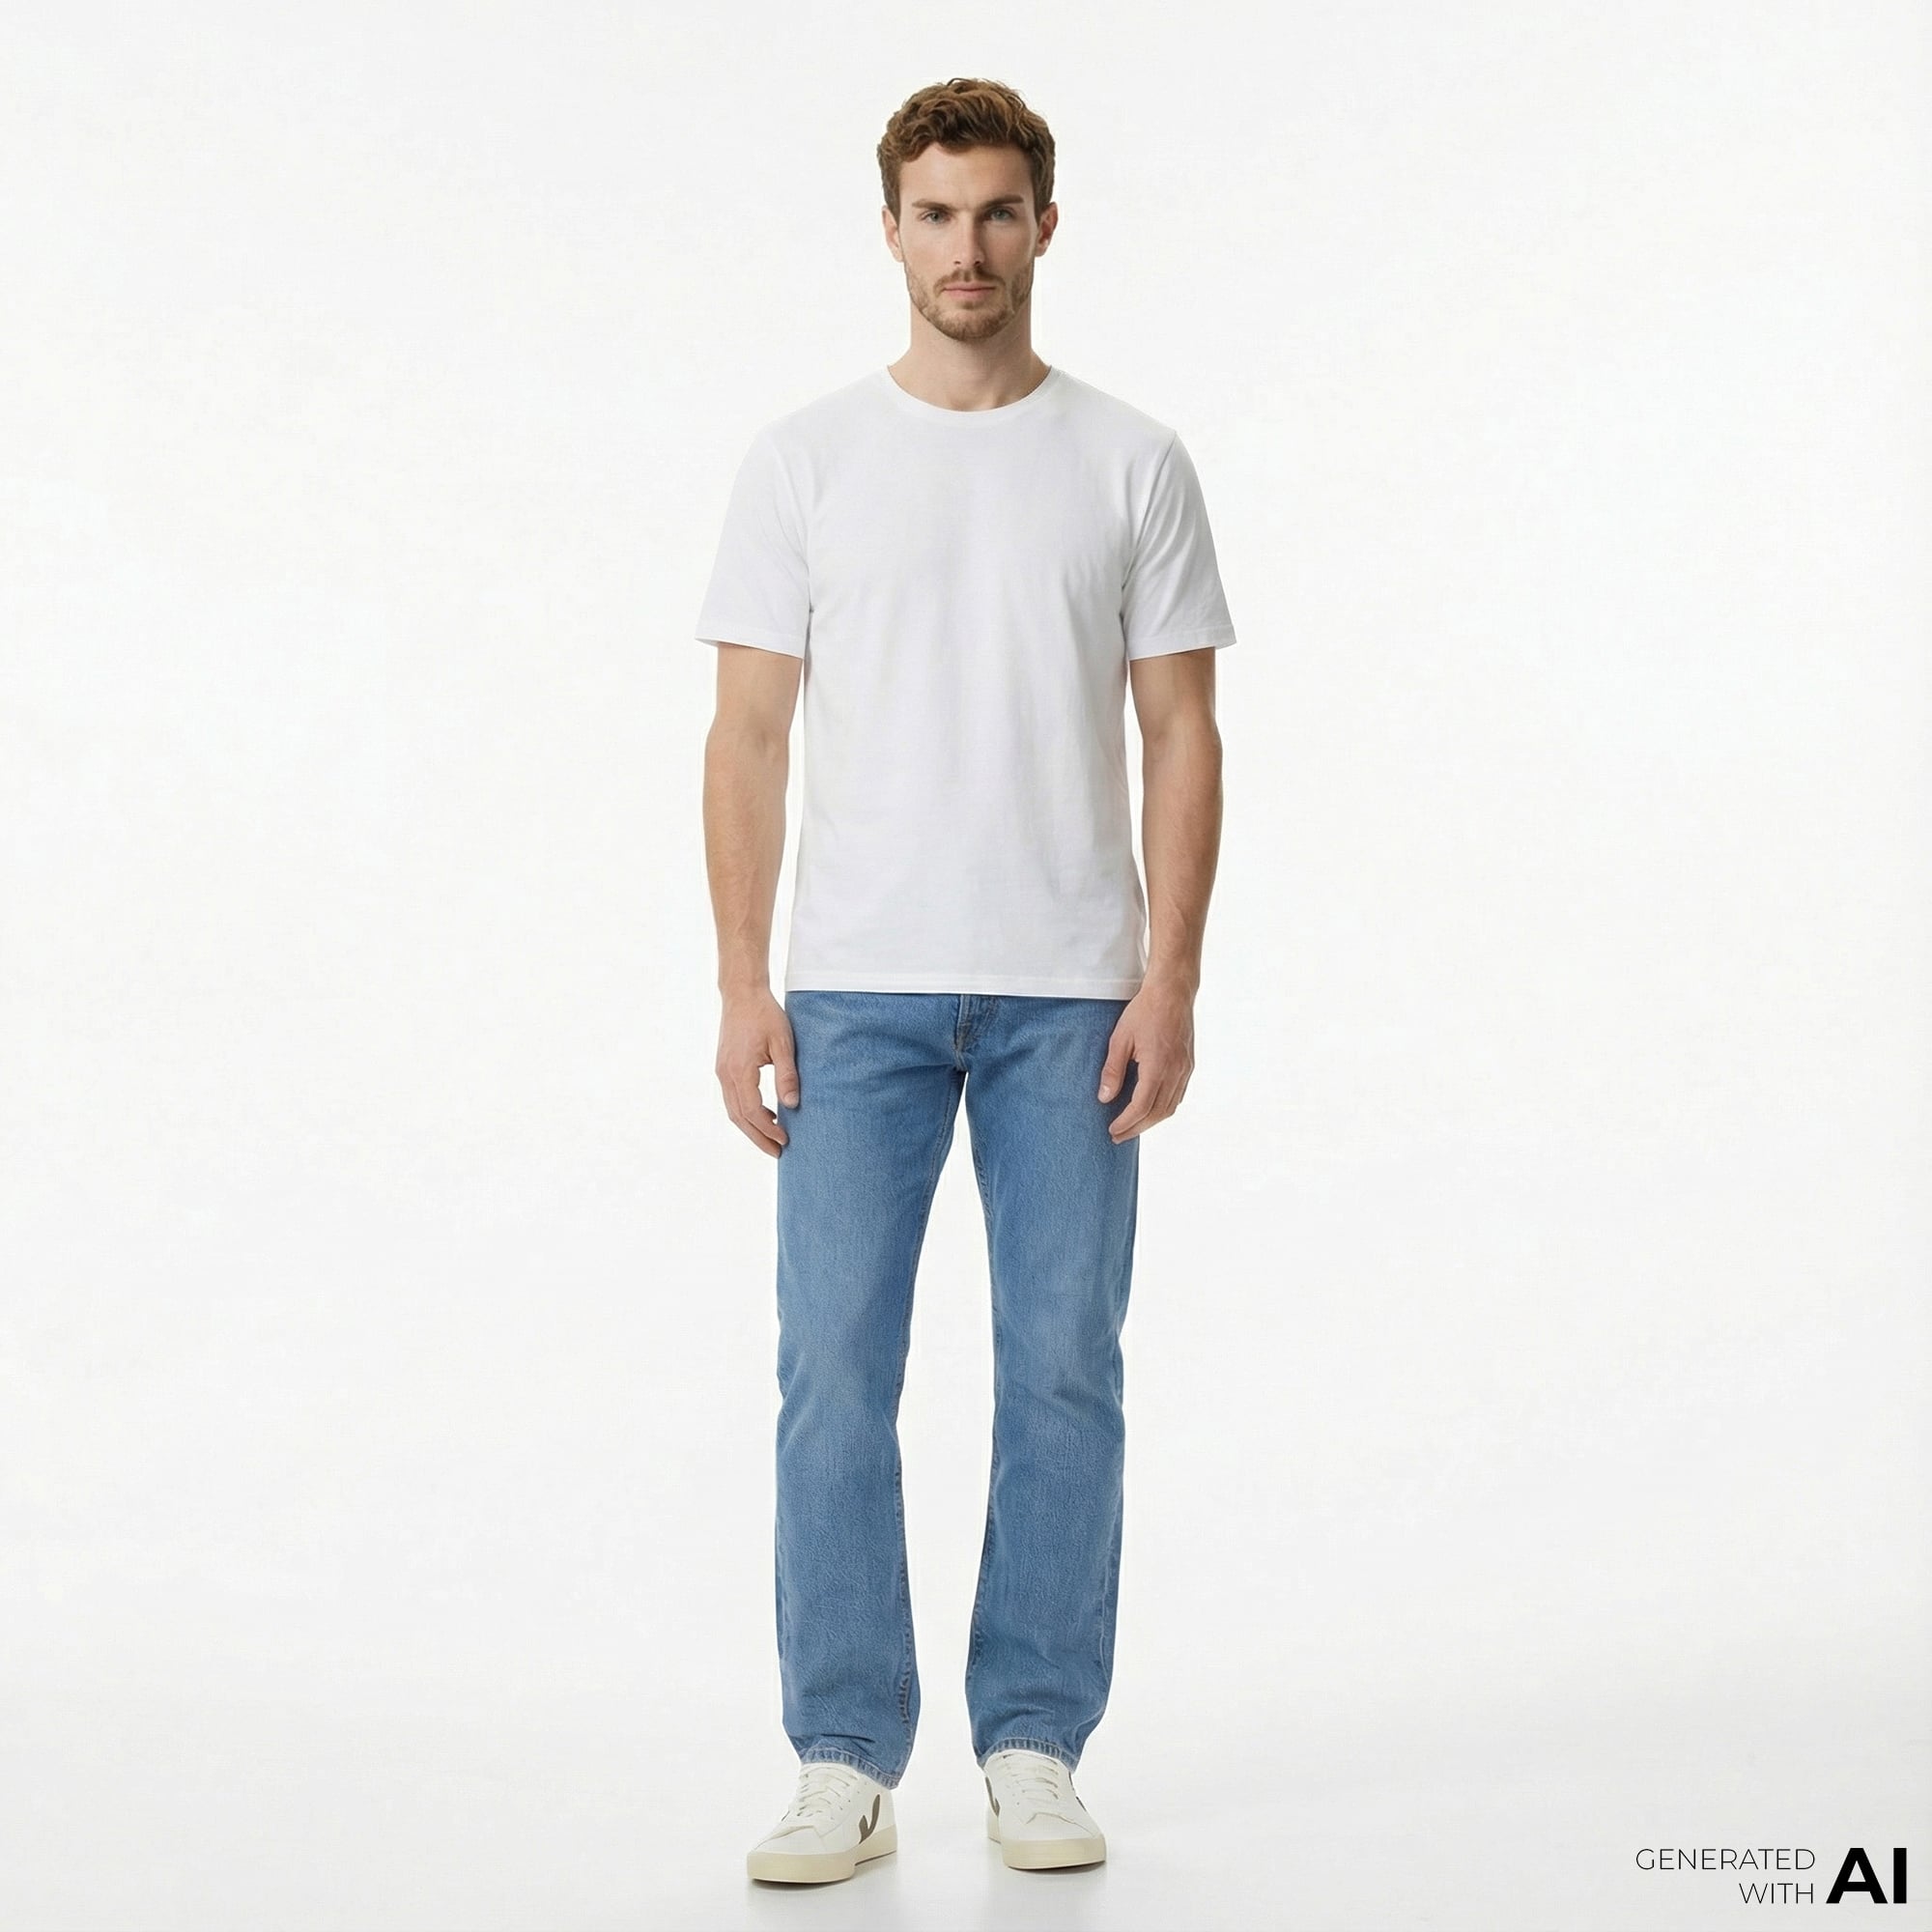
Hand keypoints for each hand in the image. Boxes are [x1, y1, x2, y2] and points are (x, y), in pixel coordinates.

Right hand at [715, 988, 799, 1157]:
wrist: (742, 994)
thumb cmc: (765, 1014)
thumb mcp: (783, 1043)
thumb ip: (787, 1075)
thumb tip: (792, 1105)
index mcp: (740, 1070)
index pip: (752, 1111)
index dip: (768, 1129)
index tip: (785, 1139)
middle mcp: (726, 1074)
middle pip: (739, 1117)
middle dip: (758, 1138)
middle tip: (777, 1153)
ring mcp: (722, 1071)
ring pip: (733, 1110)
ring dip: (751, 1128)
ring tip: (771, 1139)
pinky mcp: (724, 1067)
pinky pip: (733, 1098)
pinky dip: (746, 1112)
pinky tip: (765, 1113)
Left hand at [1097, 976, 1195, 1141]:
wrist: (1172, 992)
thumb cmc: (1144, 1011)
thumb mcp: (1120, 1039)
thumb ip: (1113, 1070)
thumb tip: (1105, 1098)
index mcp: (1158, 1067)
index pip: (1141, 1107)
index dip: (1126, 1123)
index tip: (1112, 1130)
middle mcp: (1175, 1072)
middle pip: (1157, 1113)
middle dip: (1136, 1128)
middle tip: (1118, 1136)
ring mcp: (1185, 1069)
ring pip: (1170, 1107)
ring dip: (1151, 1121)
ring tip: (1132, 1126)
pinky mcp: (1188, 1065)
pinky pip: (1178, 1095)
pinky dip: (1163, 1108)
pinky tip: (1151, 1109)